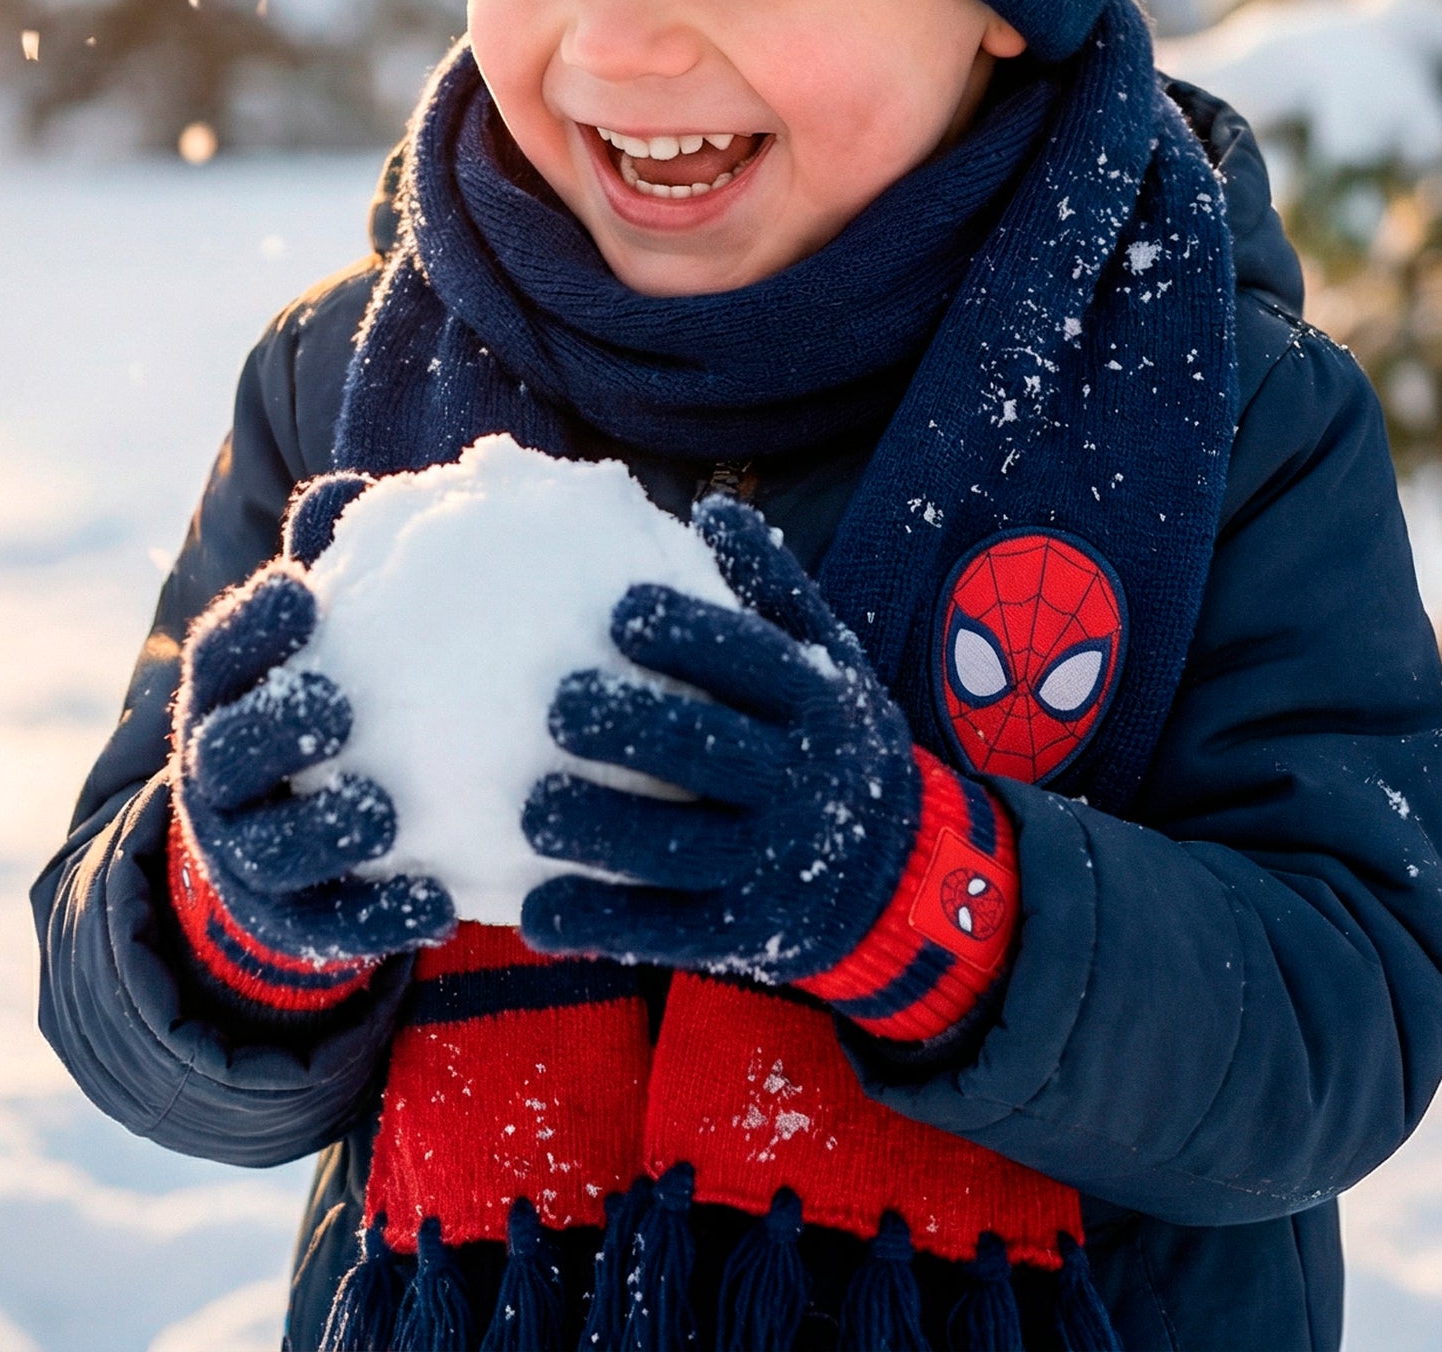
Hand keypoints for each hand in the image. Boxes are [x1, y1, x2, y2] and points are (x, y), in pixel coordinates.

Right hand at [174, 538, 454, 970]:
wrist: (287, 845)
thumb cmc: (326, 696)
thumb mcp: (323, 637)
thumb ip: (340, 566)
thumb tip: (357, 488)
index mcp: (227, 693)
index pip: (219, 655)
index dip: (251, 626)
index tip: (300, 589)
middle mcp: (219, 774)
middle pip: (224, 753)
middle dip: (273, 729)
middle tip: (337, 707)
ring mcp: (247, 855)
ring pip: (267, 851)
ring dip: (324, 831)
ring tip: (385, 810)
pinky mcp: (291, 924)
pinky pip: (327, 929)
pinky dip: (379, 920)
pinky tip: (442, 902)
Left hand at [517, 497, 921, 979]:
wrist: (906, 875)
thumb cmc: (834, 743)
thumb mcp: (831, 661)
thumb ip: (776, 591)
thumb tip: (714, 507)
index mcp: (817, 703)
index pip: (751, 660)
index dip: (686, 635)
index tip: (619, 614)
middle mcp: (801, 781)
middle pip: (708, 750)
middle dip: (630, 726)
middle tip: (558, 708)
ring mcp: (775, 864)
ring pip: (681, 847)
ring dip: (601, 830)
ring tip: (535, 809)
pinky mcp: (748, 933)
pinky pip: (669, 932)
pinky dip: (602, 925)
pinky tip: (539, 912)